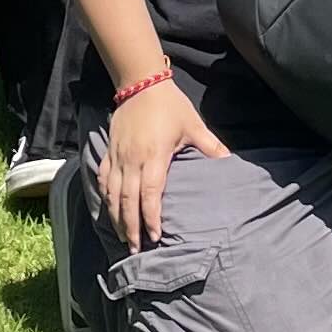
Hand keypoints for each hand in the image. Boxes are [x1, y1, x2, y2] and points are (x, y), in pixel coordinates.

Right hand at [98, 75, 228, 248]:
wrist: (140, 82)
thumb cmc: (170, 105)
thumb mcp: (192, 124)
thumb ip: (210, 145)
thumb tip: (228, 161)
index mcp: (154, 155)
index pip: (149, 194)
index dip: (151, 217)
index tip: (154, 237)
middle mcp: (132, 159)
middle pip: (127, 200)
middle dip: (131, 227)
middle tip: (134, 249)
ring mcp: (118, 156)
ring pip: (112, 193)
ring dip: (116, 217)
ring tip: (122, 237)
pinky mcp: (109, 150)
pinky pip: (103, 178)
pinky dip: (105, 196)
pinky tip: (109, 209)